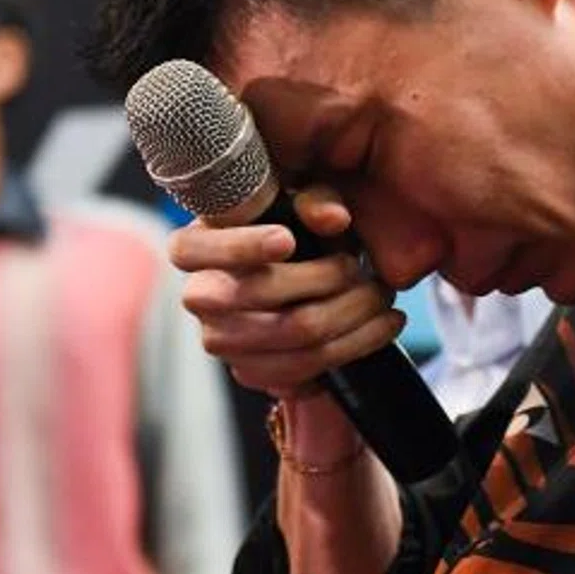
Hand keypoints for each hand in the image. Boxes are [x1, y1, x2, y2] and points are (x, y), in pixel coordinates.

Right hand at [170, 185, 405, 398]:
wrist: (296, 288)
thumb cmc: (292, 233)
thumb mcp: (300, 206)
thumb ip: (316, 201)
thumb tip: (334, 219)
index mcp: (193, 247)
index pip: (192, 249)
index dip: (240, 246)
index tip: (288, 239)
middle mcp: (199, 297)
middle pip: (255, 293)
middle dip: (321, 278)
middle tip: (359, 267)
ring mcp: (222, 341)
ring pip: (292, 332)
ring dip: (349, 314)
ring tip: (381, 295)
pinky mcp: (251, 372)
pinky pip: (307, 367)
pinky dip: (354, 345)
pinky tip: (382, 325)